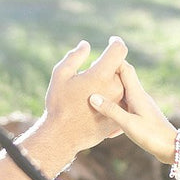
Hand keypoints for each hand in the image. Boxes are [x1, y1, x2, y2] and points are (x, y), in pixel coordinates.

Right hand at [29, 37, 127, 155]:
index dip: (116, 43)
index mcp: (102, 76)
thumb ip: (74, 57)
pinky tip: (94, 105)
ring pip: (120, 84)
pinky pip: (119, 101)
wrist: (63, 137)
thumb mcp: (60, 76)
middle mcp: (116, 88)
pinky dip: (110, 98)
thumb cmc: (58, 105)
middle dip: (107, 67)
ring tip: (90, 92)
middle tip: (90, 74)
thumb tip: (85, 45)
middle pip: (118, 68)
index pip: (119, 51)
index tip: (111, 41)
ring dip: (109, 83)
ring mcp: (119, 104)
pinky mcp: (119, 116)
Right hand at [87, 60, 177, 162]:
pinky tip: (106, 123)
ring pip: (123, 93)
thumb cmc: (152, 136)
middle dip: (109, 75)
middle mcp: (140, 96)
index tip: (103, 50)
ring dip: (110, 92)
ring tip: (94, 94)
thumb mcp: (129, 124)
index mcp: (137, 94)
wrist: (172, 149)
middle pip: (123, 79)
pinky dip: (115, 109)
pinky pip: (125, 107)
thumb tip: (92, 96)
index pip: (125, 69)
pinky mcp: (142, 116)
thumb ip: (111, 110)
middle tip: (91, 72)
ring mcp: (141, 106)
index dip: (114, 59)